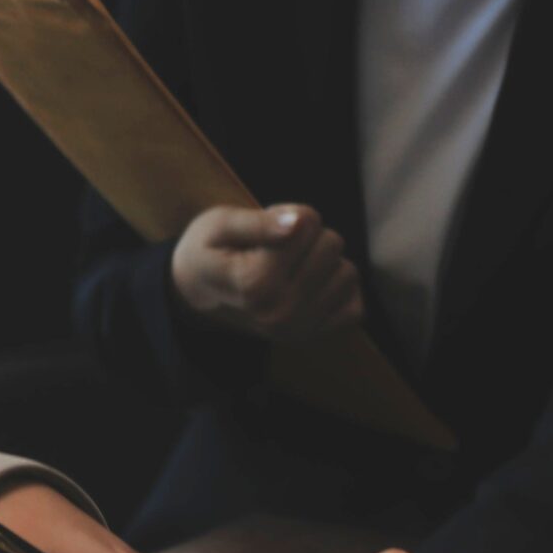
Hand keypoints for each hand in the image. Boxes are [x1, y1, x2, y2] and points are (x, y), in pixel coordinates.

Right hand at [169, 205, 363, 343]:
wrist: (197, 296)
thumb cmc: (209, 252)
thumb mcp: (220, 225)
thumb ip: (259, 222)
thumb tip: (301, 222)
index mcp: (255, 284)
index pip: (307, 223)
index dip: (290, 214)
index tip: (266, 227)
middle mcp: (280, 313)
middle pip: (332, 244)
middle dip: (310, 236)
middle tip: (279, 248)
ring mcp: (299, 330)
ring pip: (349, 273)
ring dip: (326, 263)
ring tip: (293, 267)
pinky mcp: (313, 338)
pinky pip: (355, 308)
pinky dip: (339, 292)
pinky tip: (312, 287)